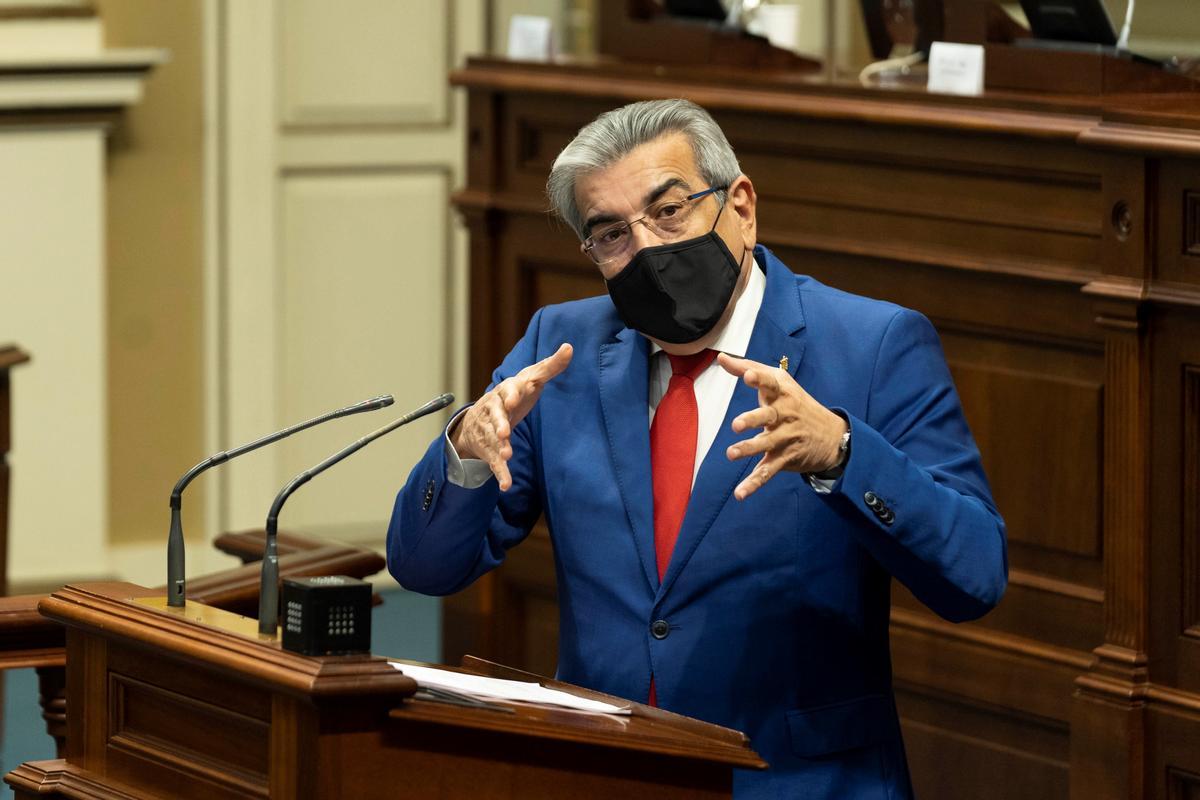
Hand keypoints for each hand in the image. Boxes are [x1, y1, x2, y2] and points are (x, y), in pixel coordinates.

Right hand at [451, 343, 572, 490]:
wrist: (477, 419)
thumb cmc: (512, 395)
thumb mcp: (530, 379)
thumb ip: (550, 366)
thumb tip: (570, 347)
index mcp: (507, 391)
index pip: (509, 389)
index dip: (512, 393)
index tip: (515, 397)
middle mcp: (495, 409)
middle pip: (496, 414)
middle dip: (500, 422)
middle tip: (505, 431)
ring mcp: (491, 430)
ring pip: (494, 439)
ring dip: (500, 447)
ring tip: (507, 455)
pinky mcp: (489, 449)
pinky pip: (494, 462)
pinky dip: (500, 473)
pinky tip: (506, 485)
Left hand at [718, 353, 847, 500]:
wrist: (832, 435)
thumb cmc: (796, 402)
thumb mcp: (778, 382)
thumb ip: (748, 368)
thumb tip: (720, 357)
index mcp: (783, 393)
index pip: (770, 384)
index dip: (759, 379)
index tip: (748, 375)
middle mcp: (785, 415)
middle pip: (768, 416)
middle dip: (753, 420)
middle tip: (737, 425)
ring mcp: (786, 438)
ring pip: (766, 445)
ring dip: (749, 450)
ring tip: (732, 454)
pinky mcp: (785, 458)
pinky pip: (768, 471)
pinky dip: (754, 483)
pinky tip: (740, 494)